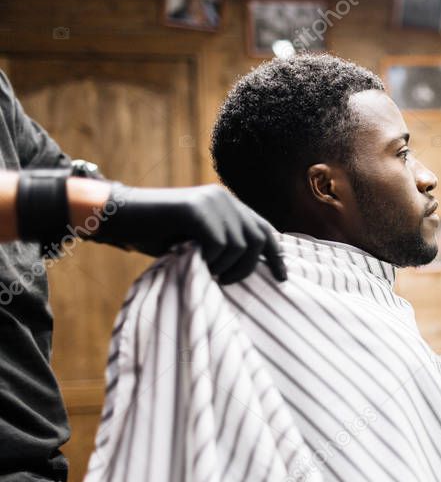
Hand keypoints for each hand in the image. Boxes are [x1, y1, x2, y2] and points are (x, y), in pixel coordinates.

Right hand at [87, 184, 286, 283]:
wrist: (117, 217)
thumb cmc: (155, 235)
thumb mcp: (197, 242)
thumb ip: (223, 247)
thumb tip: (253, 267)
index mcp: (228, 205)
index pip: (264, 229)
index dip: (276, 255)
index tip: (282, 278)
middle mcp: (224, 199)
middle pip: (259, 240)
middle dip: (247, 268)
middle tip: (225, 281)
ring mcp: (211, 202)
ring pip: (240, 246)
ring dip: (225, 267)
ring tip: (205, 271)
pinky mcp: (196, 210)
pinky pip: (219, 245)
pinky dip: (210, 261)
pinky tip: (194, 262)